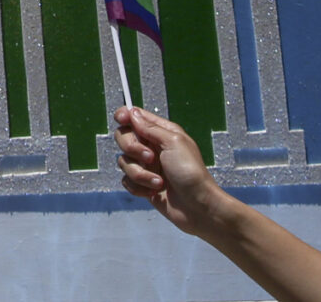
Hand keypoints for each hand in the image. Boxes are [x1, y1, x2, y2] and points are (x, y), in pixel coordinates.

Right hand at [115, 106, 231, 238]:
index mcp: (161, 132)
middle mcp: (151, 147)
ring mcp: (146, 166)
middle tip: (150, 158)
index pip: (135, 117)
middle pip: (123, 137)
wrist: (198, 207)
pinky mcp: (142, 184)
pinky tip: (154, 192)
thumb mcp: (174, 142)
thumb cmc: (191, 173)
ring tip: (159, 182)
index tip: (122, 120)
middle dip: (132, 148)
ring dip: (140, 174)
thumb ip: (150, 127)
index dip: (124, 116)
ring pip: (123, 161)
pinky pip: (126, 180)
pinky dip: (139, 187)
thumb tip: (131, 113)